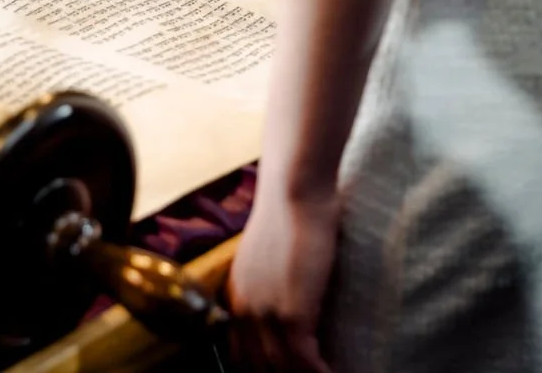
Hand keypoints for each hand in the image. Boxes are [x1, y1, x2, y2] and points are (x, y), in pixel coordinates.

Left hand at [225, 188, 337, 370]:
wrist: (295, 186)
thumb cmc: (291, 207)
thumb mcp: (270, 253)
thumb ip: (272, 282)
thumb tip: (292, 298)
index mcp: (236, 295)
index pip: (239, 353)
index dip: (262, 368)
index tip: (283, 370)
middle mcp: (243, 310)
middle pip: (257, 366)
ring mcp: (265, 314)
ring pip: (282, 369)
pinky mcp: (291, 314)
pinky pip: (305, 364)